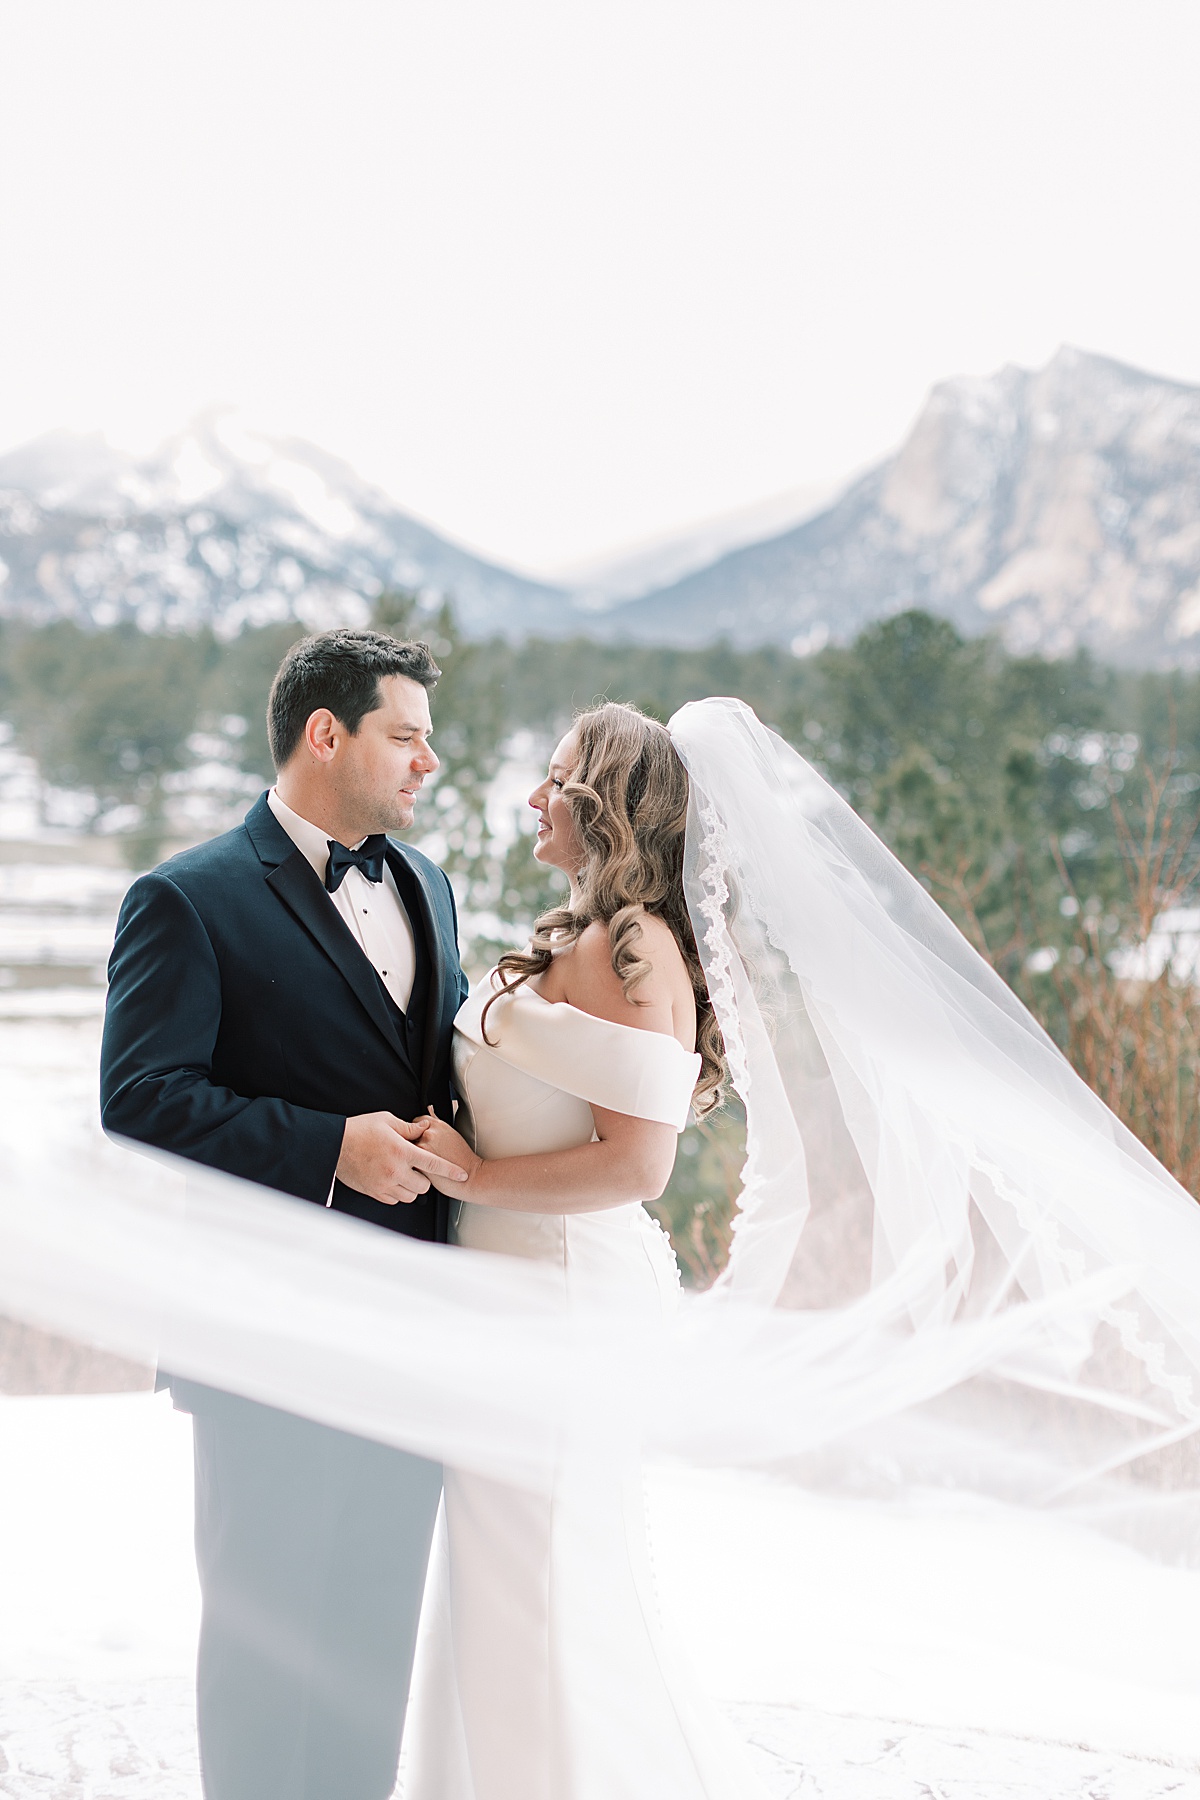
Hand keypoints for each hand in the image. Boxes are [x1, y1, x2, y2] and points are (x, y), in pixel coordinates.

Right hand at [335, 1111, 468, 1205]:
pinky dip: (397, 1193)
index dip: (451, 1171)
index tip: (463, 1175)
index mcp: (401, 1151)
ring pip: (410, 1196)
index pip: (433, 1164)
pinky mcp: (373, 1192)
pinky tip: (393, 1180)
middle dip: (425, 1178)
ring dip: (412, 1187)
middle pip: (423, 1186)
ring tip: (405, 1174)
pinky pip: (394, 1199)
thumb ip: (409, 1127)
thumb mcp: (386, 1120)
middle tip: (418, 1168)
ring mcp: (383, 1184)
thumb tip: (424, 1127)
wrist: (334, 1145)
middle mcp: (395, 1170)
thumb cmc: (360, 1129)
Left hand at [411, 1108, 482, 1193]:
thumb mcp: (452, 1135)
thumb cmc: (463, 1159)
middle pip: (409, 1134)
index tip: (418, 1137)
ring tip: (423, 1162)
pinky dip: (411, 1165)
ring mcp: (423, 1147)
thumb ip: (437, 1127)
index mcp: (438, 1125)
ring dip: (410, 1154)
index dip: (416, 1130)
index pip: (416, 1121)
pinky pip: (407, 1161)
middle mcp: (429, 1134)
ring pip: (406, 1148)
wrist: (472, 1176)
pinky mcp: (419, 1162)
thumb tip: (428, 1116)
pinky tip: (421, 1169)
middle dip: (412, 1142)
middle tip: (424, 1153)